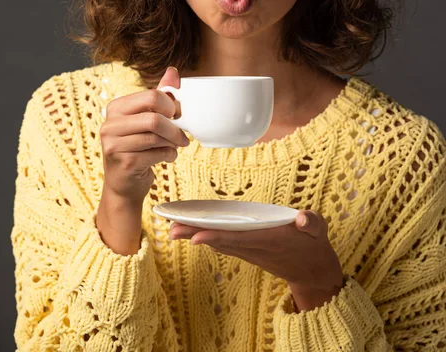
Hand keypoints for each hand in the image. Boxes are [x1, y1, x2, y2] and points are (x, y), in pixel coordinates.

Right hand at [96, 66, 188, 253]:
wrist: (123, 184)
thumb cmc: (136, 149)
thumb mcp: (145, 120)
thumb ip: (158, 96)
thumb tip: (173, 71)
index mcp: (115, 108)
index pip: (151, 96)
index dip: (171, 106)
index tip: (176, 116)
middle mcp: (109, 125)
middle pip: (154, 117)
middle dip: (174, 127)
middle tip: (182, 136)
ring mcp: (113, 145)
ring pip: (156, 137)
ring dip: (172, 143)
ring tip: (174, 147)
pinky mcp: (123, 163)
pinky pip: (156, 154)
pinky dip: (168, 155)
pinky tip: (167, 157)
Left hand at [169, 210, 343, 311]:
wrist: (312, 271)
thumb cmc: (313, 245)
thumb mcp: (319, 231)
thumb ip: (312, 224)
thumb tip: (303, 219)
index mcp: (269, 240)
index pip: (238, 238)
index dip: (216, 236)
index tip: (195, 236)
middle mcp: (254, 247)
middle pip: (220, 240)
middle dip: (195, 235)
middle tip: (171, 229)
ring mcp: (249, 251)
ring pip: (219, 242)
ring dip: (196, 236)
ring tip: (173, 228)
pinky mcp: (247, 251)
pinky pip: (224, 244)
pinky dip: (208, 238)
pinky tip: (193, 232)